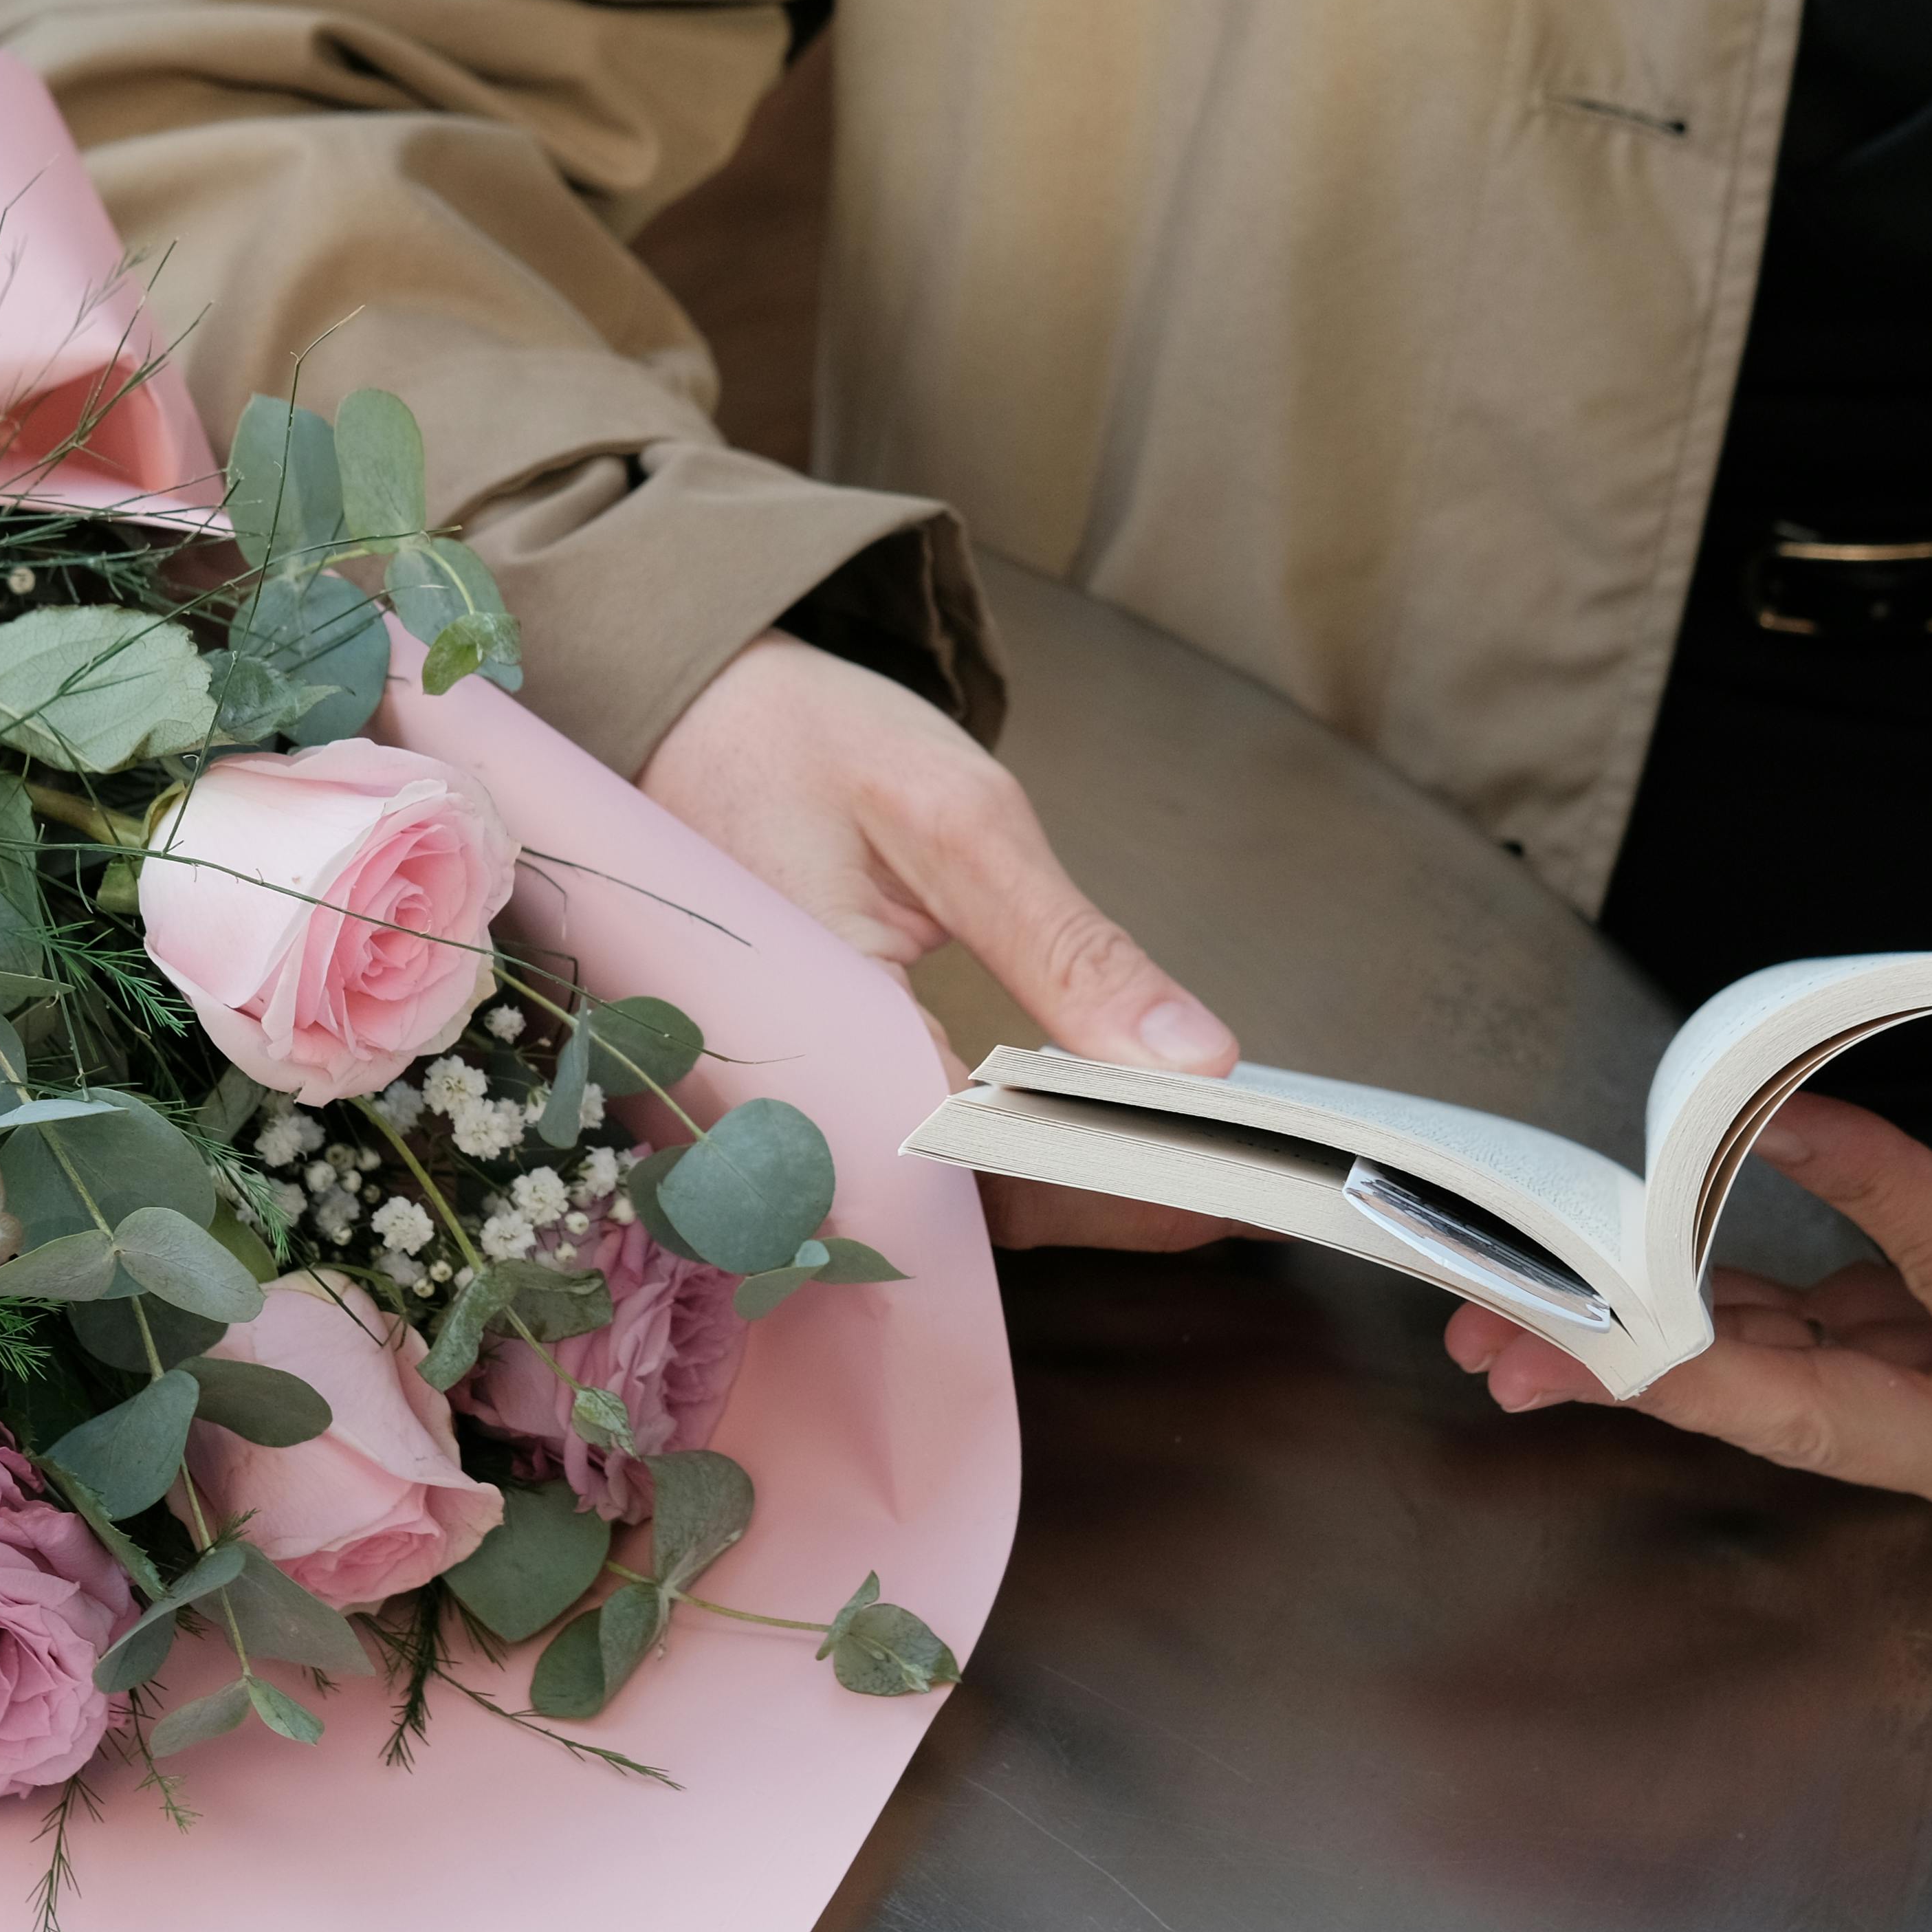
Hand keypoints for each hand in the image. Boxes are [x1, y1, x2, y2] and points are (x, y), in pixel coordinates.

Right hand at [638, 630, 1244, 1246]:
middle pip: (963, 1217)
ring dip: (1070, 1196)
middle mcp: (779, 1105)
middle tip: (1247, 1193)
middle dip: (1109, 1209)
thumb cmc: (806, 743)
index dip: (1112, 1186)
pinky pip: (915, 1171)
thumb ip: (1070, 948)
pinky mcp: (804, 1107)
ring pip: (942, 1211)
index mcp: (810, 1033)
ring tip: (1203, 1173)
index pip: (980, 1161)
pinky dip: (1015, 1165)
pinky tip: (1105, 1142)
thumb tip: (1195, 1063)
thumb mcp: (959, 818)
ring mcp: (782, 1119)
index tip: (1232, 1185)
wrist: (684, 713)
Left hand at [1445, 896, 1931, 1535]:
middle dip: (1677, 1374)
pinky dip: (1682, 1337)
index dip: (1889, 1199)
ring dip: (1638, 1369)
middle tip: (1540, 1336)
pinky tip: (1578, 1314)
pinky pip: (1781, 1368)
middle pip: (1829, 1418)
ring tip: (1500, 1332)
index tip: (1783, 1114)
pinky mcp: (1905, 1400)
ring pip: (1779, 1405)